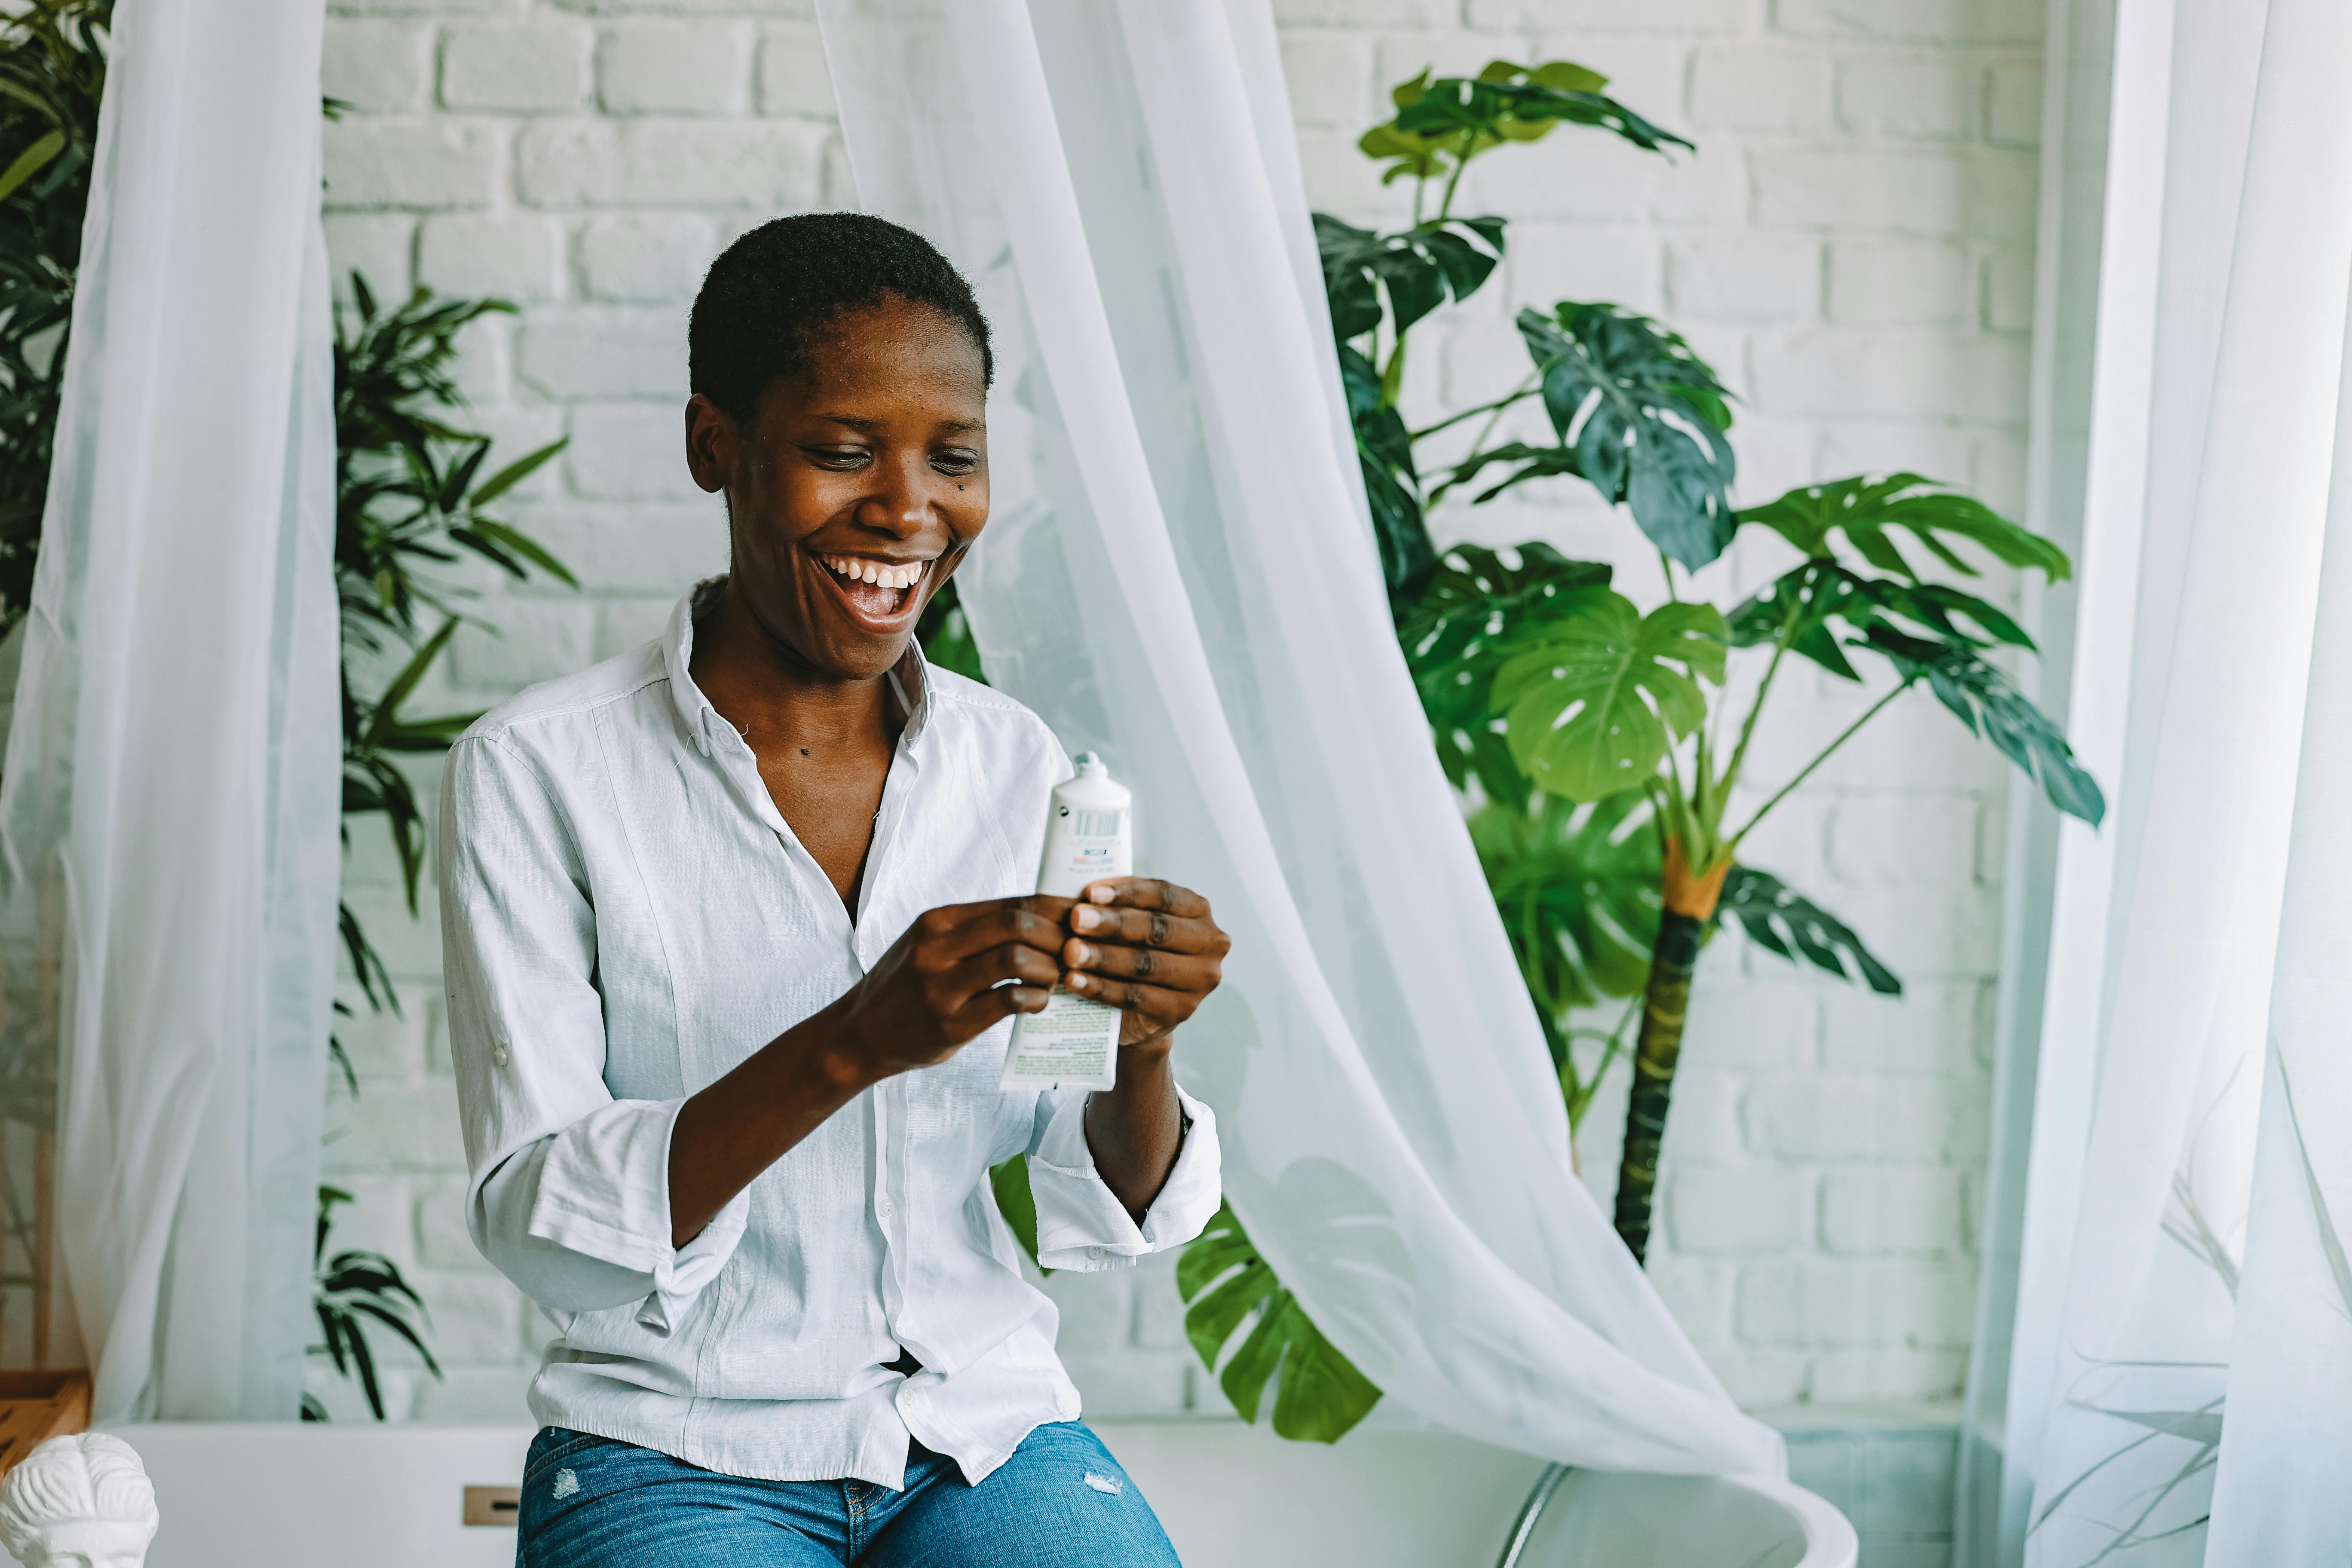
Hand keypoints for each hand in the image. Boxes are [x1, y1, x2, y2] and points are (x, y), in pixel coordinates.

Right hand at [824, 896, 1067, 1085]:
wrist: (858, 1034)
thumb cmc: (905, 986)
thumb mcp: (930, 944)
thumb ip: (976, 930)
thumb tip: (1041, 918)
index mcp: (937, 921)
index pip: (1012, 902)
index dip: (1056, 909)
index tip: (1082, 918)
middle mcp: (936, 947)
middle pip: (1017, 923)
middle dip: (1059, 935)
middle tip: (1078, 951)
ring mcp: (941, 986)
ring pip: (1014, 959)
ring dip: (1050, 967)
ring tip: (1060, 978)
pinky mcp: (949, 1024)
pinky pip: (1007, 1002)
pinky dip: (1035, 999)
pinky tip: (1040, 1002)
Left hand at [1059, 878, 1229, 1051]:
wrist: (1138, 1010)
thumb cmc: (1134, 950)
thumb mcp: (1133, 922)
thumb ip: (1119, 906)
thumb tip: (1085, 896)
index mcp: (1199, 912)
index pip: (1165, 895)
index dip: (1127, 892)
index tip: (1091, 892)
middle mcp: (1210, 945)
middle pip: (1157, 929)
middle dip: (1112, 924)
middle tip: (1075, 919)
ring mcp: (1199, 982)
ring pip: (1146, 964)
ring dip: (1103, 957)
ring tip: (1070, 952)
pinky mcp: (1181, 1012)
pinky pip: (1135, 997)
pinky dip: (1101, 988)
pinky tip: (1075, 981)